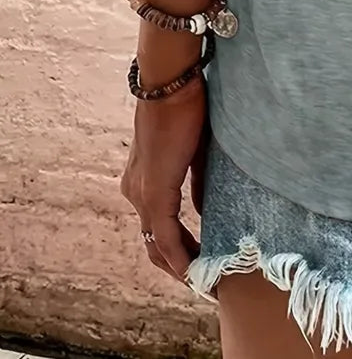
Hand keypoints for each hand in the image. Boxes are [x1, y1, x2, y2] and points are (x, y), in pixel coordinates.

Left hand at [120, 72, 208, 281]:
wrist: (172, 84)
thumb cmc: (186, 107)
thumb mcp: (195, 152)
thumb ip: (197, 184)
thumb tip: (203, 213)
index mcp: (143, 180)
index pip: (156, 226)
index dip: (177, 247)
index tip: (201, 259)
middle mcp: (135, 191)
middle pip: (152, 243)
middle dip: (177, 263)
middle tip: (204, 277)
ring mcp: (141, 193)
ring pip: (155, 243)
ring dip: (179, 264)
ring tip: (202, 279)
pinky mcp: (153, 192)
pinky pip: (164, 235)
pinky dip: (179, 255)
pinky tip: (193, 270)